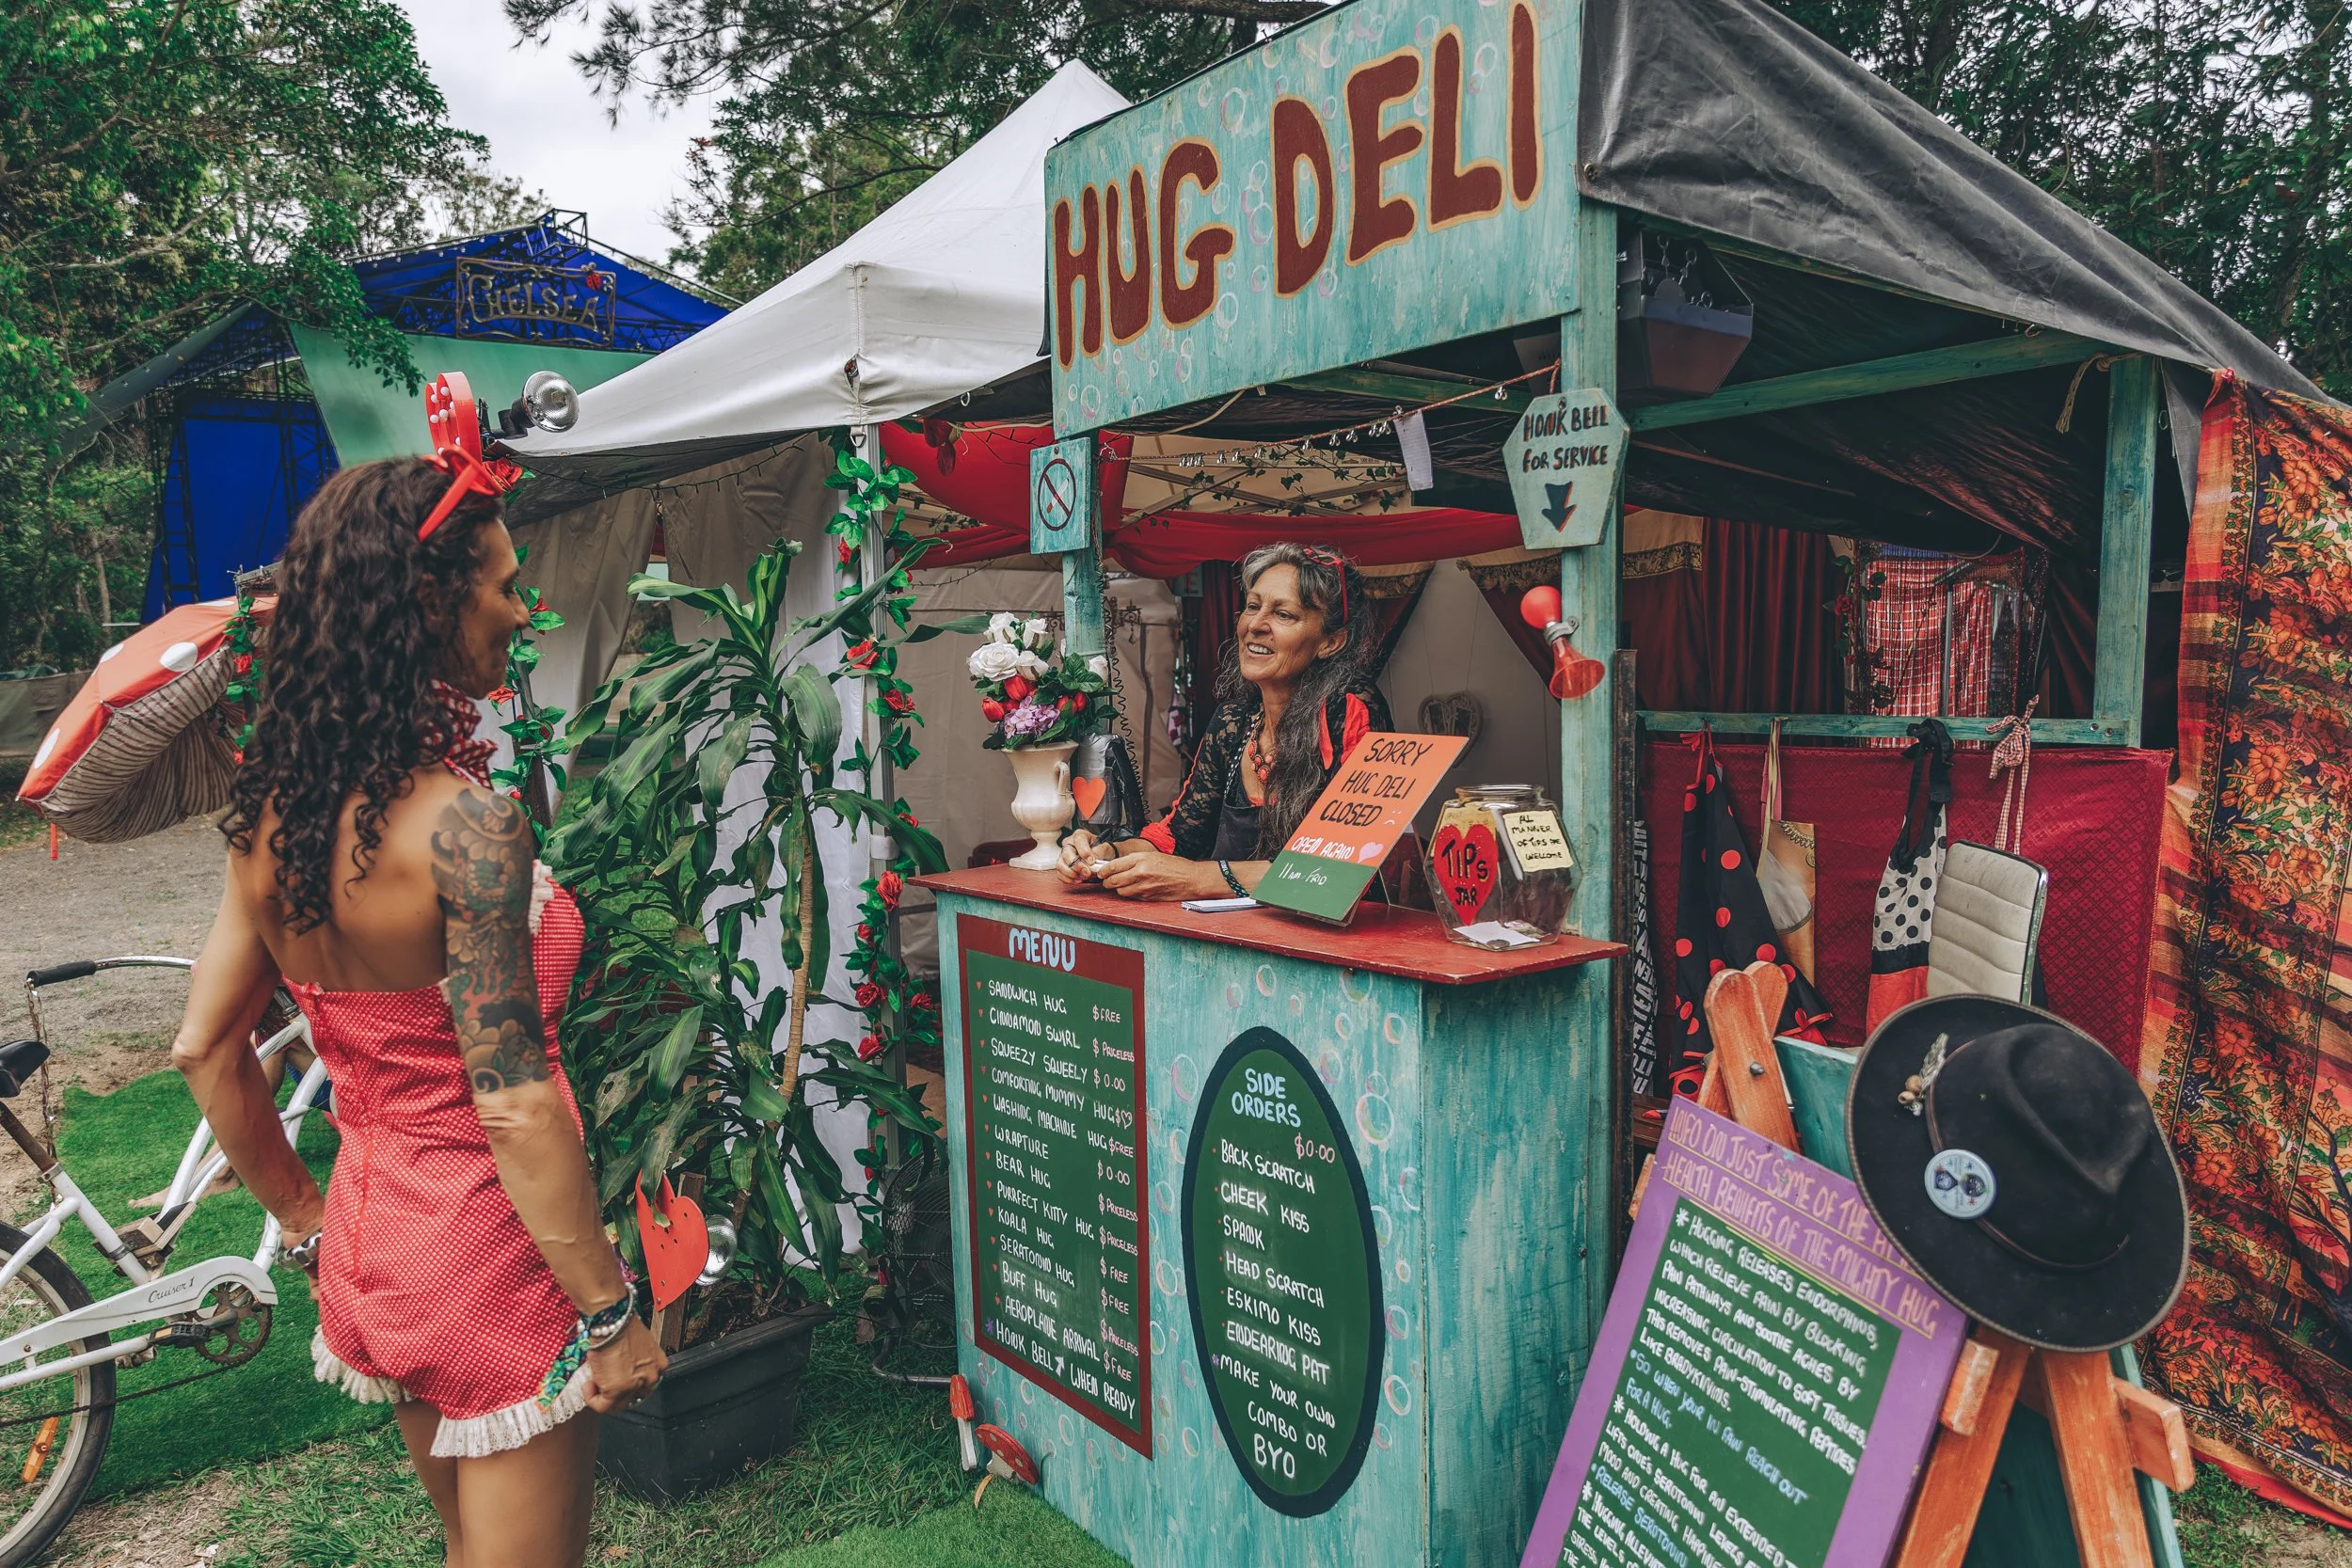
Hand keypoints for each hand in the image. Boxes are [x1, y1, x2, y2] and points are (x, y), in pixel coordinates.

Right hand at [585, 1316, 666, 1412]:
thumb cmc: (620, 1326)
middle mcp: (651, 1377)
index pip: (643, 1383)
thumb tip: (618, 1370)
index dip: (627, 1383)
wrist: (612, 1322)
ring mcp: (635, 1385)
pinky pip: (602, 1406)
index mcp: (658, 1365)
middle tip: (602, 1383)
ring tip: (594, 1381)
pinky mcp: (618, 1390)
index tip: (614, 1377)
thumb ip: (632, 1361)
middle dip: (615, 1392)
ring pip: (618, 1404)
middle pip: (632, 1396)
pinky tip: (588, 1386)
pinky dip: (592, 1398)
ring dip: (602, 1396)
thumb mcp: (635, 1345)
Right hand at [1057, 830, 1107, 883]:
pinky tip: (1078, 880)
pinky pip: (1059, 874)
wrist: (1101, 859)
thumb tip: (1091, 859)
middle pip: (1066, 854)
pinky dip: (1068, 879)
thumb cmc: (1102, 851)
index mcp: (1080, 835)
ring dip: (1071, 874)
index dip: (1084, 852)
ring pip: (1060, 865)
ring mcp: (1063, 855)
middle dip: (1076, 866)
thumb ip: (1101, 851)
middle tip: (1087, 873)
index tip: (1091, 861)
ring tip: (1083, 877)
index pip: (1079, 841)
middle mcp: (1069, 844)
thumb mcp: (1107, 848)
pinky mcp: (1062, 866)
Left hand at [1098, 849, 1219, 902]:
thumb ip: (1134, 860)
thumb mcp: (1153, 856)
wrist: (1191, 879)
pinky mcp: (1148, 897)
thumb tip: (1117, 865)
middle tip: (1106, 880)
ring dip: (1118, 889)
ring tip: (1122, 885)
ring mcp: (1144, 887)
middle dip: (1107, 881)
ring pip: (1120, 891)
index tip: (1100, 872)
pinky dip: (1129, 894)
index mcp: (1141, 859)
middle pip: (1113, 881)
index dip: (1103, 870)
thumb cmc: (1175, 865)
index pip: (1113, 866)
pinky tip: (1134, 889)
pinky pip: (1131, 897)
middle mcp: (1140, 873)